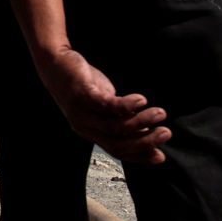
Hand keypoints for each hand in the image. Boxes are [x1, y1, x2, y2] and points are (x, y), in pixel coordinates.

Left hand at [37, 48, 170, 163]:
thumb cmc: (83, 85)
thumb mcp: (104, 105)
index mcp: (91, 133)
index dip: (140, 155)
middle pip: (118, 143)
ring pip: (115, 126)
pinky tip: (142, 100)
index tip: (161, 157)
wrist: (55, 63)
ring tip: (161, 113)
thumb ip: (121, 118)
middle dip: (145, 142)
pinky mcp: (82, 94)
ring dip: (141, 121)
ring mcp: (83, 112)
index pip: (117, 151)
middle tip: (166, 134)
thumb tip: (147, 130)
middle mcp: (86, 127)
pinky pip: (106, 105)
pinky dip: (126, 105)